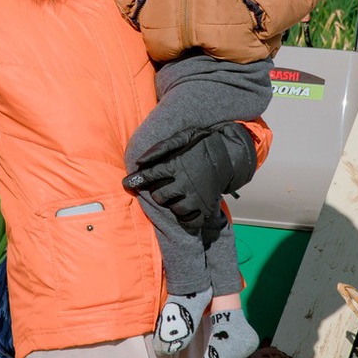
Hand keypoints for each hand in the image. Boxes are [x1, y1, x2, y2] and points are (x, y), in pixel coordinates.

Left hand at [123, 122, 255, 232]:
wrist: (230, 154)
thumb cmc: (202, 145)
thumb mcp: (183, 136)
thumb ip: (161, 147)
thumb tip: (140, 161)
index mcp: (176, 165)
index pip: (148, 176)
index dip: (135, 181)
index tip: (127, 183)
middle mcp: (184, 183)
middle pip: (159, 196)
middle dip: (158, 192)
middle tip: (164, 187)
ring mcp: (195, 197)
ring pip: (174, 209)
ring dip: (172, 204)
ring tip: (178, 196)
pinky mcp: (205, 207)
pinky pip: (189, 221)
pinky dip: (186, 218)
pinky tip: (187, 208)